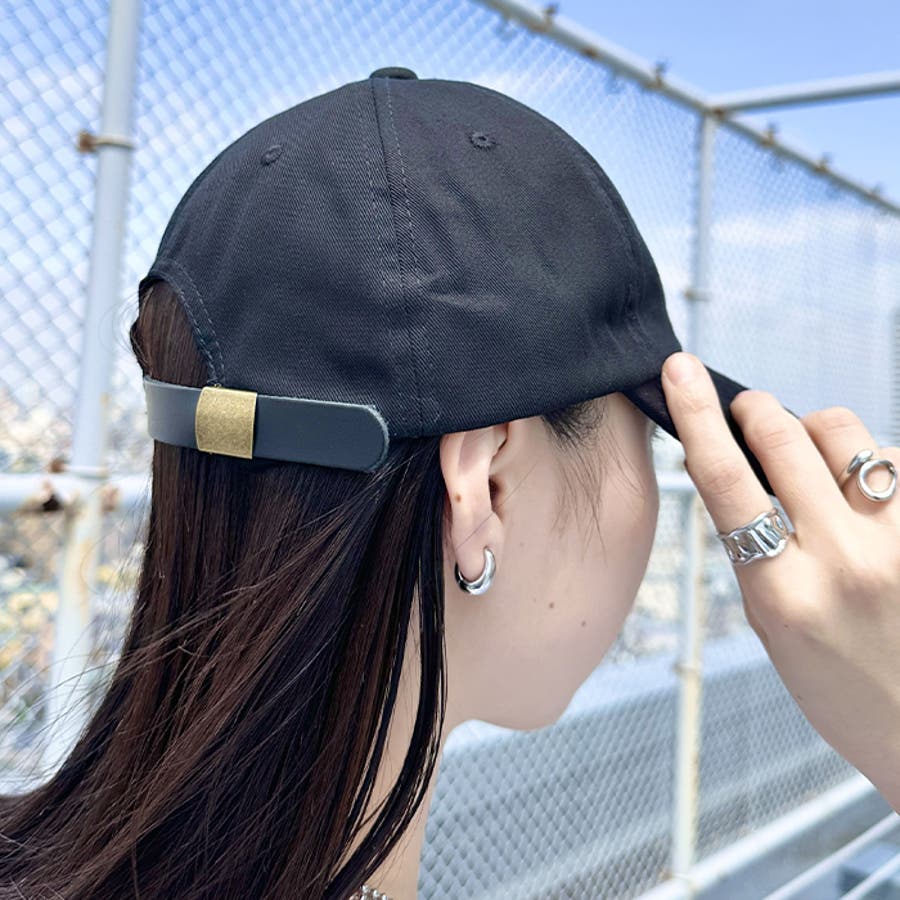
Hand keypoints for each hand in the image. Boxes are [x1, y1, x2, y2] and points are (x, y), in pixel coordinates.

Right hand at [660, 351, 899, 807]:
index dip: (696, 415)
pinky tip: (864, 489)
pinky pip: (895, 458)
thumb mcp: (767, 621)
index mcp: (782, 592)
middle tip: (746, 409)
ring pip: (845, 434)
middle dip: (755, 410)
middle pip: (784, 438)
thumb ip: (748, 543)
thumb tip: (725, 463)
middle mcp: (845, 560)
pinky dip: (868, 459)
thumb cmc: (838, 684)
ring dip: (815, 431)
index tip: (680, 372)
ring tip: (815, 462)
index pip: (725, 480)